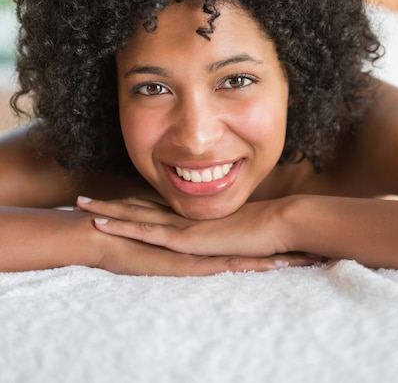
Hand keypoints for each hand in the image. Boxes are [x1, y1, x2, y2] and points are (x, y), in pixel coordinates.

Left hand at [77, 195, 320, 266]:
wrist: (278, 224)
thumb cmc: (265, 229)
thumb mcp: (237, 232)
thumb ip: (224, 232)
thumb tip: (221, 236)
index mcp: (192, 215)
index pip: (153, 208)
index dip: (130, 204)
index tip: (111, 201)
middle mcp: (181, 216)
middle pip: (137, 207)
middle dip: (109, 203)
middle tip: (82, 198)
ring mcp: (180, 225)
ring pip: (134, 216)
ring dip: (106, 211)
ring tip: (80, 205)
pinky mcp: (183, 238)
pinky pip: (146, 232)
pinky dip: (122, 227)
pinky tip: (101, 225)